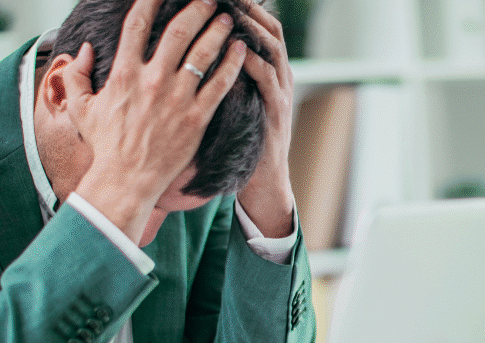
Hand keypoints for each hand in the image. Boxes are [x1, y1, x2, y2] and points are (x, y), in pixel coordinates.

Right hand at [62, 0, 246, 243]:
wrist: (126, 180)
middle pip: (178, 31)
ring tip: (227, 18)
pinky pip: (220, 84)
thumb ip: (75, 75)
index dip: (151, 0)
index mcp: (124, 73)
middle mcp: (152, 81)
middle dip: (196, 8)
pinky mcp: (197, 118)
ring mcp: (177, 99)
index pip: (137, 24)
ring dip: (217, 30)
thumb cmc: (105, 145)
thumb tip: (84, 49)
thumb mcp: (80, 108)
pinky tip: (240, 50)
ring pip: (203, 53)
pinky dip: (232, 64)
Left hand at [236, 1, 296, 238]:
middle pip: (270, 30)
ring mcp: (280, 94)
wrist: (263, 183)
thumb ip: (227, 80)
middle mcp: (279, 78)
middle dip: (251, 10)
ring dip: (254, 28)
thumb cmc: (243, 145)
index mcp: (268, 74)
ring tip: (234, 12)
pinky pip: (267, 81)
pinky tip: (238, 50)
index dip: (247, 9)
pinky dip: (254, 62)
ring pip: (273, 49)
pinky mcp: (275, 113)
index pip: (260, 29)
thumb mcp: (238, 106)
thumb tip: (204, 56)